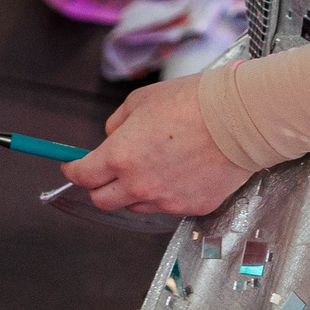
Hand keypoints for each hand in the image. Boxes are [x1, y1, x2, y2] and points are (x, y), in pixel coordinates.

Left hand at [69, 72, 251, 218]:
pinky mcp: (192, 208)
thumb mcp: (140, 101)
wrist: (237, 119)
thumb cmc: (189, 103)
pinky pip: (168, 206)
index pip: (83, 176)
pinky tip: (179, 172)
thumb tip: (111, 138)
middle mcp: (139, 186)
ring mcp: (166, 201)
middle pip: (103, 201)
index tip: (72, 166)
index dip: (73, 170)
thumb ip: (117, 124)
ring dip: (133, 192)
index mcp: (119, 157)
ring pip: (136, 206)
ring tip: (151, 167)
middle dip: (99, 186)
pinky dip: (165, 194)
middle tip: (106, 172)